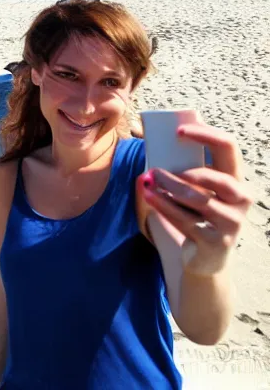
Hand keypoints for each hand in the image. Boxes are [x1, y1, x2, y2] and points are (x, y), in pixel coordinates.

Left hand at [140, 122, 252, 274]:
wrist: (205, 259)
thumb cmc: (196, 215)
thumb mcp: (193, 190)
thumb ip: (182, 168)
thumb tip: (152, 140)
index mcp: (235, 178)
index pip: (228, 147)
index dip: (205, 135)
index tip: (179, 130)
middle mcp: (241, 199)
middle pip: (215, 177)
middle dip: (181, 172)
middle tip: (154, 169)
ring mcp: (232, 221)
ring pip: (197, 198)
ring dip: (168, 188)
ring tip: (148, 181)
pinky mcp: (216, 240)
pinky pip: (186, 219)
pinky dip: (164, 206)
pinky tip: (149, 197)